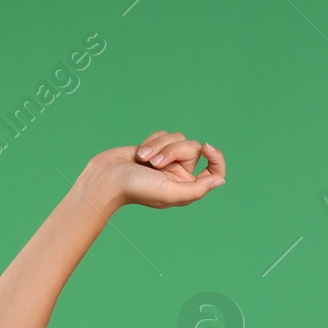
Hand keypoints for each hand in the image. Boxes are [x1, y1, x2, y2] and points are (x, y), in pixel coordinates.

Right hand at [91, 130, 225, 209]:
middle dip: (172, 150)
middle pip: (193, 147)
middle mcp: (181, 173)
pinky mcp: (156, 148)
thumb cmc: (137, 188)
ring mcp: (168, 160)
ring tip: (143, 160)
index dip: (216, 157)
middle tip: (154, 164)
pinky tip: (139, 154)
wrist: (107, 177)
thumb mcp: (170, 193)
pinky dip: (151, 141)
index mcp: (189, 187)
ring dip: (159, 146)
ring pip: (177, 138)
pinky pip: (163, 134)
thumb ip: (197, 189)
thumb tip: (220, 180)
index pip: (215, 170)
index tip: (207, 147)